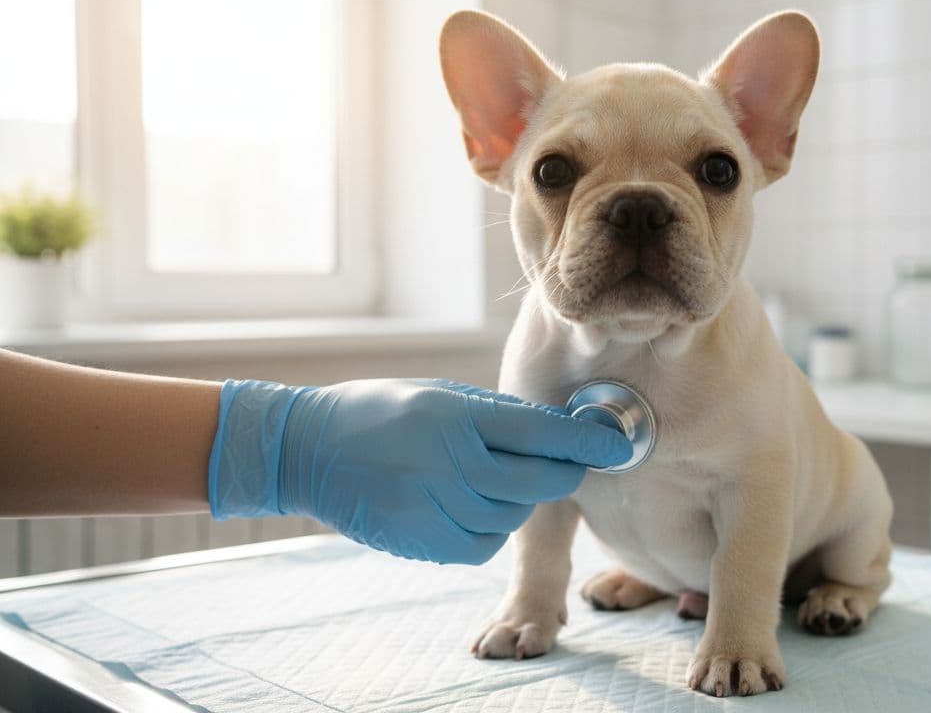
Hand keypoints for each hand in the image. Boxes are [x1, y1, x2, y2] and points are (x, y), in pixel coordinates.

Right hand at [208, 378, 631, 563]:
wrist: (306, 449)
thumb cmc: (382, 411)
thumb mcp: (440, 394)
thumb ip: (498, 416)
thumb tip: (563, 432)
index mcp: (454, 415)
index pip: (540, 431)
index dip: (586, 441)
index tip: (617, 445)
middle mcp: (446, 461)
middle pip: (537, 481)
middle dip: (561, 473)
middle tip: (565, 463)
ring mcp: (430, 505)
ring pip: (512, 516)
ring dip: (518, 501)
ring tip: (491, 478)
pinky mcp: (419, 540)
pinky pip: (481, 544)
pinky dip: (488, 529)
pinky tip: (468, 505)